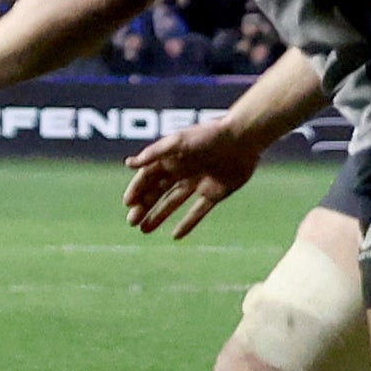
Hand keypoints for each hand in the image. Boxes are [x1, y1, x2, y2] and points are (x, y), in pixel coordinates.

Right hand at [122, 118, 270, 240]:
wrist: (243, 138)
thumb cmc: (209, 135)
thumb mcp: (178, 142)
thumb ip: (154, 153)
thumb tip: (128, 164)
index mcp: (170, 158)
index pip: (147, 177)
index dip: (137, 189)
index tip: (128, 204)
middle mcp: (181, 171)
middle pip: (157, 192)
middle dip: (143, 206)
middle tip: (131, 223)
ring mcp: (198, 183)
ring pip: (173, 203)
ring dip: (159, 216)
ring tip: (144, 230)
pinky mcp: (215, 193)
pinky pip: (198, 211)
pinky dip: (187, 223)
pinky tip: (176, 236)